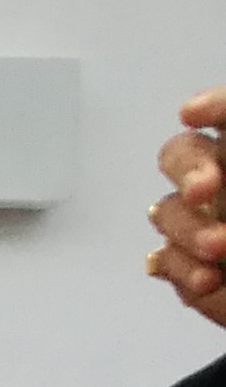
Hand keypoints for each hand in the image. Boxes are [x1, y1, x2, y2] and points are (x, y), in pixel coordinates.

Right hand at [151, 89, 225, 327]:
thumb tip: (224, 193)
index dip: (215, 106)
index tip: (195, 113)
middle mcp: (225, 183)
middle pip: (183, 153)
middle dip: (188, 168)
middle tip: (205, 190)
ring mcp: (204, 225)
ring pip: (169, 211)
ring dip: (190, 228)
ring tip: (218, 249)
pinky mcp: (189, 268)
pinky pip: (166, 262)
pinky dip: (184, 270)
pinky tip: (211, 279)